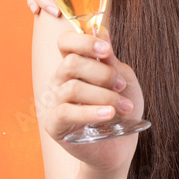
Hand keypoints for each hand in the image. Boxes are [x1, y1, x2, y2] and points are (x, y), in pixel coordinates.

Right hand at [41, 27, 143, 172]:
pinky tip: (109, 114)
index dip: (83, 41)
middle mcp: (59, 80)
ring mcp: (53, 102)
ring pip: (73, 87)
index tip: (106, 50)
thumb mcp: (123, 80)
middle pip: (71, 62)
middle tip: (121, 85)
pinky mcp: (53, 124)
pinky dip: (91, 111)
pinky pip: (66, 111)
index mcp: (74, 65)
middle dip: (102, 73)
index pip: (65, 42)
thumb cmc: (122, 109)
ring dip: (105, 95)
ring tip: (125, 107)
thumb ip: (111, 60)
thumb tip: (103, 32)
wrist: (120, 146)